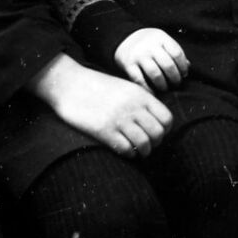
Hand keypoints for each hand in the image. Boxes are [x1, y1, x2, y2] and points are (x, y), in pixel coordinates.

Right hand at [26, 53, 172, 157]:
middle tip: (146, 144)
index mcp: (141, 95)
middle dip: (155, 142)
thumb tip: (156, 116)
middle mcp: (133, 107)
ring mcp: (119, 119)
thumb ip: (142, 99)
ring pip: (144, 144)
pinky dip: (128, 153)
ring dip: (142, 151)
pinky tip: (124, 150)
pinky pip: (126, 149)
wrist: (70, 84)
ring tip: (137, 150)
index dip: (164, 130)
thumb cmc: (98, 86)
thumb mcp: (125, 87)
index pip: (167, 119)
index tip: (156, 132)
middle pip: (158, 134)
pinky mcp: (104, 131)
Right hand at [115, 28, 189, 91]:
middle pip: (168, 65)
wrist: (124, 37)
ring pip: (155, 74)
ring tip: (165, 88)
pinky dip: (148, 89)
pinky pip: (140, 80)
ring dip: (163, 85)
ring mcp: (138, 55)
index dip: (183, 66)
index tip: (184, 74)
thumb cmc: (148, 42)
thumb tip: (188, 67)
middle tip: (176, 84)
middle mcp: (149, 45)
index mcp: (160, 37)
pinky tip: (153, 92)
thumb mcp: (162, 40)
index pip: (177, 53)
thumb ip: (173, 52)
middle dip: (175, 78)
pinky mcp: (128, 64)